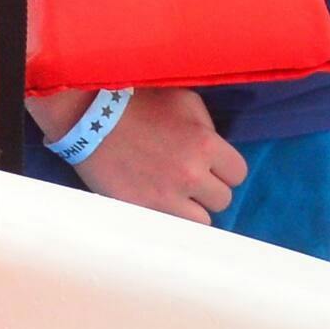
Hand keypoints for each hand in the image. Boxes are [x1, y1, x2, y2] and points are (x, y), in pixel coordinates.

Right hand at [50, 85, 244, 219]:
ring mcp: (167, 197)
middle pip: (222, 200)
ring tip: (174, 194)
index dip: (225, 170)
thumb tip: (216, 151)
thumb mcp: (184, 101)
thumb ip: (207, 128)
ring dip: (191, 209)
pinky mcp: (143, 211)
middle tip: (189, 179)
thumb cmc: (140, 103)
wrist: (91, 118)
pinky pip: (171, 226)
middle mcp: (191, 175)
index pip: (238, 174)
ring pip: (201, 221)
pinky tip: (158, 202)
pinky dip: (169, 217)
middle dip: (208, 189)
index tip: (210, 166)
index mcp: (206, 144)